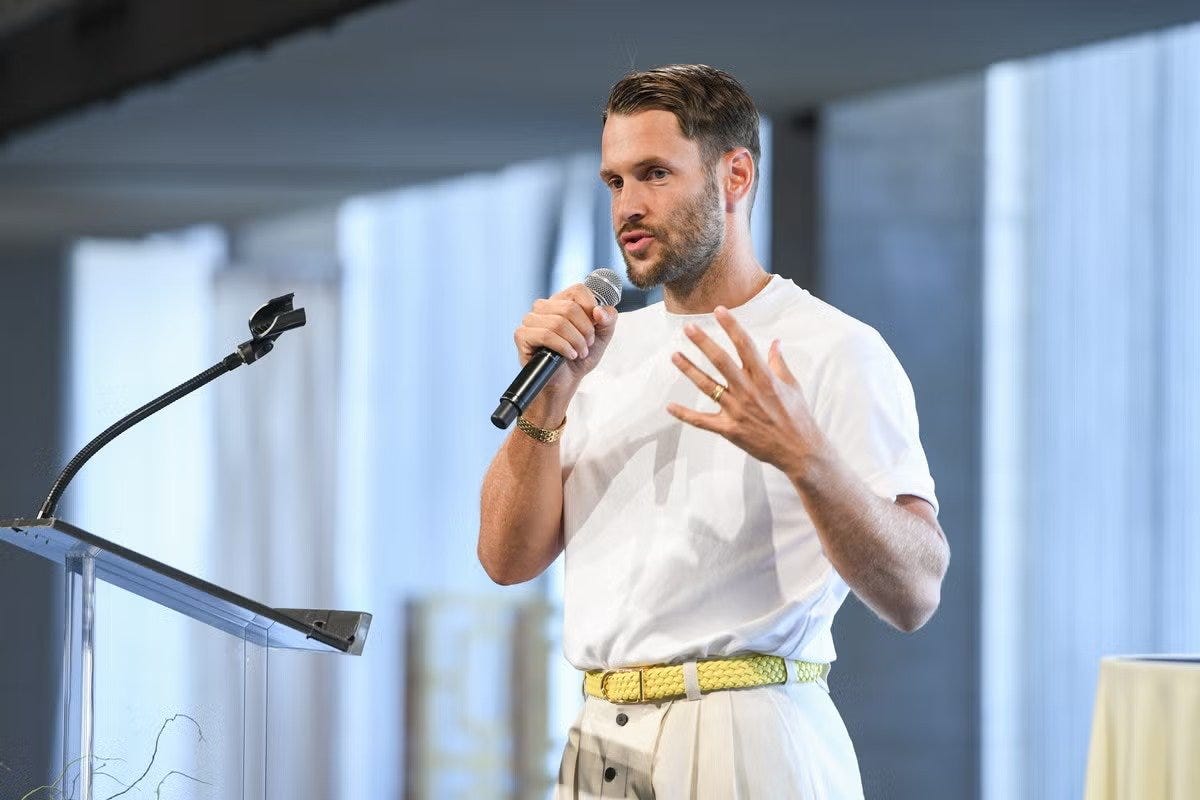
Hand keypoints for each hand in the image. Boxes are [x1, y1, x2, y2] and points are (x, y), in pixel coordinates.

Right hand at [514, 283, 618, 396]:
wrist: (566, 381)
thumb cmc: (580, 355)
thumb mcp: (603, 335)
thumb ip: (608, 318)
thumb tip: (599, 311)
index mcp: (562, 300)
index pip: (578, 290)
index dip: (591, 309)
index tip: (595, 326)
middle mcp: (544, 306)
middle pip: (570, 308)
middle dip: (585, 330)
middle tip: (587, 345)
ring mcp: (531, 320)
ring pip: (558, 322)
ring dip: (575, 341)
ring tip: (579, 352)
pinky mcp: (522, 335)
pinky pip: (546, 335)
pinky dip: (563, 347)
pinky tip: (568, 355)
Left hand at [666, 306, 829, 475]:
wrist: (800, 451)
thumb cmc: (797, 416)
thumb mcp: (792, 385)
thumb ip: (778, 363)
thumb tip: (775, 342)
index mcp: (765, 378)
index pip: (745, 345)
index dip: (731, 326)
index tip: (719, 310)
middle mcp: (749, 391)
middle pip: (721, 361)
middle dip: (703, 342)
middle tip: (688, 327)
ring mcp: (737, 411)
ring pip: (707, 386)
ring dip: (689, 370)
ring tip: (674, 355)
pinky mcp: (729, 429)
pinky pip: (703, 421)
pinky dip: (685, 414)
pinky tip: (670, 406)